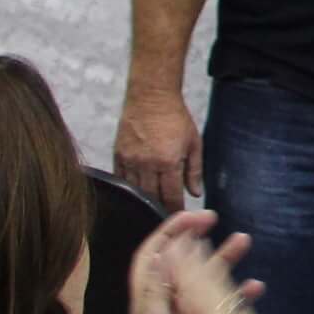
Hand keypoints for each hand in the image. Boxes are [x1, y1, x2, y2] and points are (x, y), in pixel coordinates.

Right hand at [114, 86, 200, 205]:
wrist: (151, 97)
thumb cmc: (176, 118)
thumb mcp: (194, 143)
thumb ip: (195, 170)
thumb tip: (196, 193)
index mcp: (168, 162)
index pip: (172, 195)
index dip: (175, 208)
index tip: (178, 216)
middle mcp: (147, 164)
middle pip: (152, 196)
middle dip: (160, 207)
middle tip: (165, 216)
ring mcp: (130, 160)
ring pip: (135, 190)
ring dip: (144, 199)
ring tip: (151, 207)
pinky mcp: (118, 155)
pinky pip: (121, 179)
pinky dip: (129, 188)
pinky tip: (135, 193)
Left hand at [127, 208, 269, 313]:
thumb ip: (191, 286)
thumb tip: (175, 248)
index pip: (148, 261)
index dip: (171, 232)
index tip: (203, 217)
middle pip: (167, 275)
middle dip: (197, 245)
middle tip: (224, 225)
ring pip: (188, 293)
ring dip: (217, 265)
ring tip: (247, 243)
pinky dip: (226, 296)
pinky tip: (254, 288)